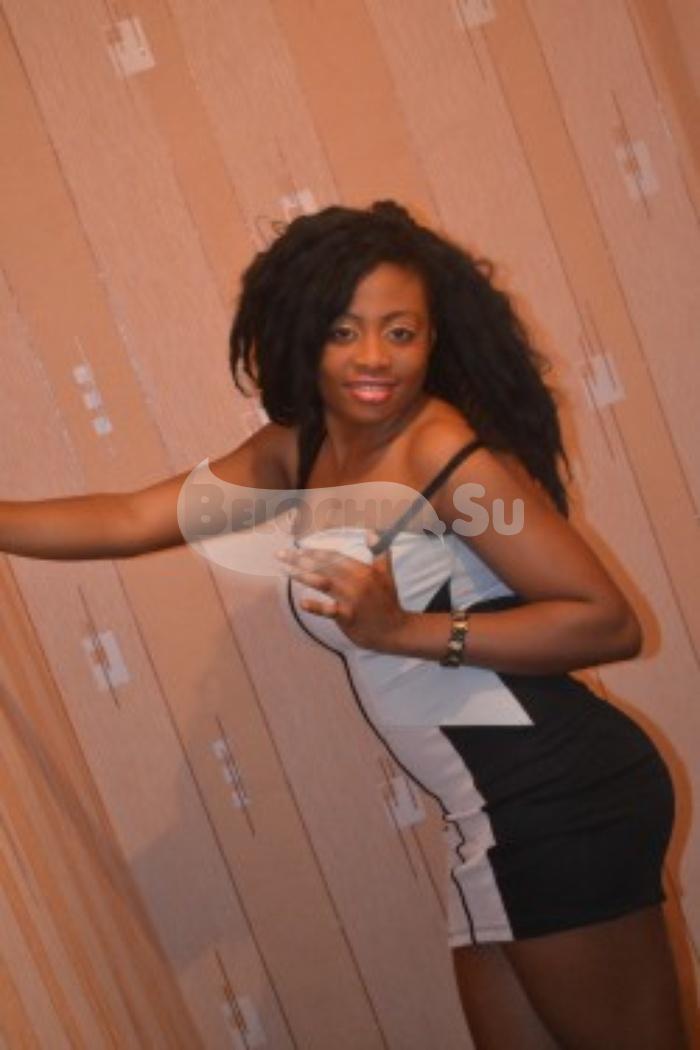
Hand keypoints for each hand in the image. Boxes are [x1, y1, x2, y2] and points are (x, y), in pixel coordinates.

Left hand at [277, 529, 408, 649]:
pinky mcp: (349, 617)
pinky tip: (302, 602)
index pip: (334, 556)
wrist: (396, 631)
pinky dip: (316, 606)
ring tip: (284, 569)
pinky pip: (330, 610)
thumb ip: (379, 551)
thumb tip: (371, 532)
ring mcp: (352, 599)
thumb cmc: (388, 602)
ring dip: (302, 574)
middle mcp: (357, 581)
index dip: (314, 551)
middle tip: (280, 555)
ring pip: (323, 582)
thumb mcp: (386, 573)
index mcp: (363, 570)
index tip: (297, 548)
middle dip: (300, 559)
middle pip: (324, 566)